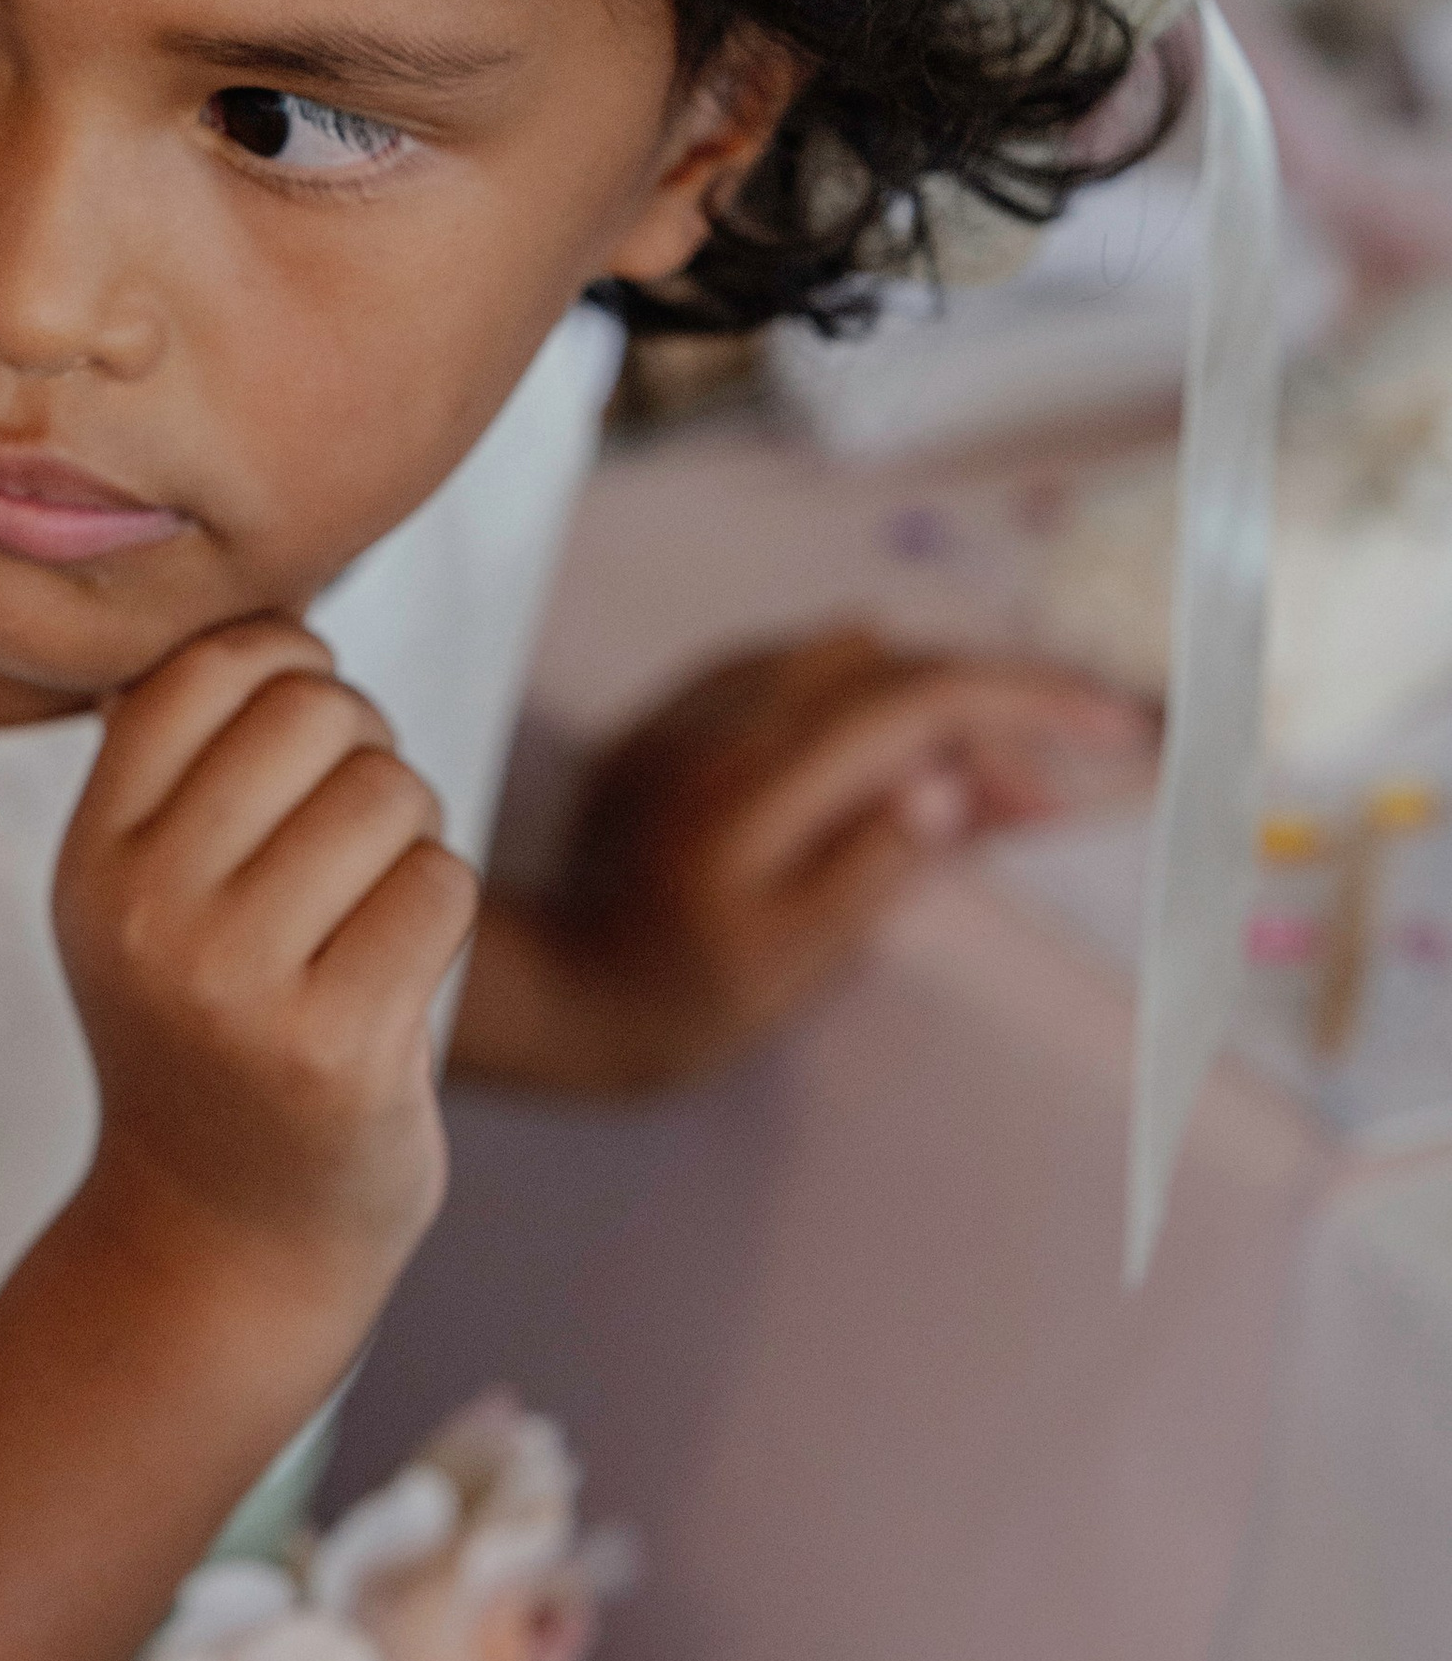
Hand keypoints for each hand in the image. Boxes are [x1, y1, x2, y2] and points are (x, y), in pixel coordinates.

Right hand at [53, 618, 476, 1326]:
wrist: (223, 1242)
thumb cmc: (214, 1033)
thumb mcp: (146, 899)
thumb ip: (186, 766)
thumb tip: (270, 611)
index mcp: (91, 858)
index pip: (208, 665)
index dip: (290, 670)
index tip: (301, 743)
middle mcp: (145, 915)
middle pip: (318, 712)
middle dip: (365, 754)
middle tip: (349, 842)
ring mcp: (235, 987)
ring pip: (391, 793)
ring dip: (412, 839)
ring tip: (368, 914)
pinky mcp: (334, 1048)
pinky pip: (441, 886)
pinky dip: (442, 916)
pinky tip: (396, 977)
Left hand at [455, 628, 1152, 1098]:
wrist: (545, 988)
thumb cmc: (672, 999)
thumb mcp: (788, 960)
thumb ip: (872, 865)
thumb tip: (949, 783)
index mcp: (762, 777)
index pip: (919, 694)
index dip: (1028, 697)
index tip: (1115, 723)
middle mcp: (725, 717)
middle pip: (895, 667)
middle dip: (996, 711)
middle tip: (1059, 791)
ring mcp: (692, 710)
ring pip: (847, 661)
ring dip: (934, 704)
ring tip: (991, 785)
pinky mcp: (672, 723)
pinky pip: (790, 675)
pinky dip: (865, 700)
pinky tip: (897, 757)